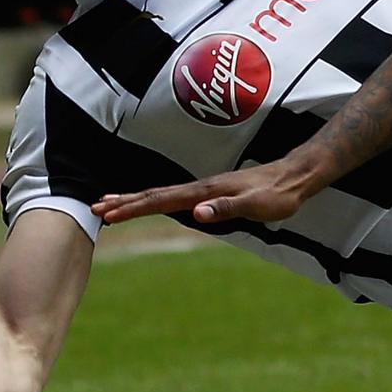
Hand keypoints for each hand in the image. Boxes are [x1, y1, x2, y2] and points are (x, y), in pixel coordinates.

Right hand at [91, 151, 326, 227]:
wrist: (296, 176)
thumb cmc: (279, 195)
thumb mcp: (256, 205)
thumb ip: (227, 209)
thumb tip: (197, 214)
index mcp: (206, 192)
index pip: (162, 200)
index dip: (135, 208)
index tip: (109, 215)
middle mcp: (201, 188)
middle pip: (155, 194)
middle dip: (125, 202)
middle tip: (95, 208)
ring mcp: (206, 189)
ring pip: (163, 194)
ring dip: (136, 200)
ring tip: (112, 204)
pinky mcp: (213, 192)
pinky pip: (176, 196)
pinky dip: (156, 200)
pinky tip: (154, 203)